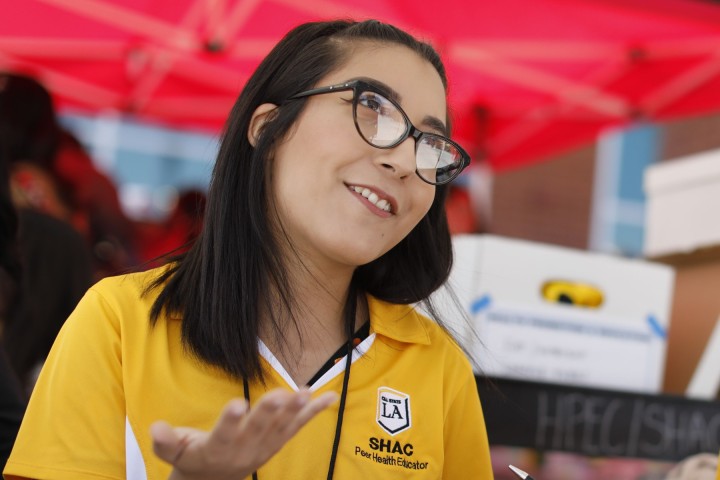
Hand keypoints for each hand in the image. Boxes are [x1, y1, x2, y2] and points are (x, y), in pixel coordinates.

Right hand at [151, 388, 338, 479]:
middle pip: (258, 430)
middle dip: (269, 412)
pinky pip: (298, 426)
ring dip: (295, 411)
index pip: (224, 434)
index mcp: (217, 449)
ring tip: (306, 393)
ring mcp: (265, 446)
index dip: (230, 420)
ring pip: (281, 428)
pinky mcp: (278, 441)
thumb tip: (156, 427)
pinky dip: (314, 412)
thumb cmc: (193, 460)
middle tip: (279, 395)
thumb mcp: (174, 454)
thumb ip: (166, 441)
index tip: (236, 403)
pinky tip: (329, 397)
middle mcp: (245, 449)